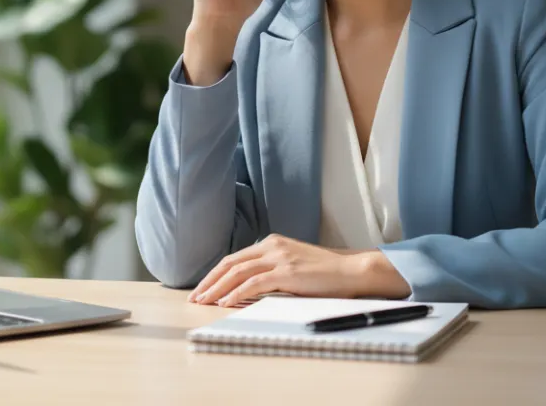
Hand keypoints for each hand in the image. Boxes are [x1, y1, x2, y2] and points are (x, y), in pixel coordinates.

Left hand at [188, 234, 411, 307]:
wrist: (351, 270)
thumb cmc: (324, 273)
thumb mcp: (293, 264)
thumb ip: (272, 269)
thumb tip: (248, 286)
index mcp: (271, 242)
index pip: (234, 258)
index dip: (215, 273)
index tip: (202, 287)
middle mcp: (271, 246)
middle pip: (230, 262)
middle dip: (209, 280)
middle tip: (194, 296)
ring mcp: (279, 257)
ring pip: (237, 272)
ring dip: (217, 288)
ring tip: (204, 301)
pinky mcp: (286, 272)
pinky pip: (254, 282)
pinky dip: (236, 293)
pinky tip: (225, 302)